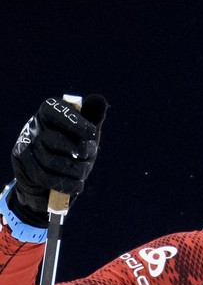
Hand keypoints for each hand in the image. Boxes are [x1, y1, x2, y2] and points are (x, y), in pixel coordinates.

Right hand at [9, 95, 107, 225]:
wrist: (49, 179)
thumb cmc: (73, 149)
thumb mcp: (85, 134)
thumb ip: (93, 118)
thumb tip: (99, 99)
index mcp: (50, 111)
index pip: (57, 110)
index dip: (75, 122)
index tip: (91, 134)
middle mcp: (34, 125)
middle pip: (55, 140)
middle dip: (78, 152)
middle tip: (89, 156)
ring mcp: (24, 142)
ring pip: (50, 160)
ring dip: (74, 169)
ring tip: (83, 172)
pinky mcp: (21, 161)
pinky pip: (43, 175)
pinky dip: (66, 183)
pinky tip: (78, 185)